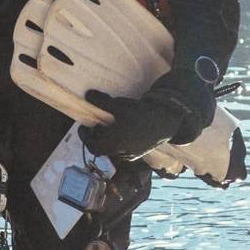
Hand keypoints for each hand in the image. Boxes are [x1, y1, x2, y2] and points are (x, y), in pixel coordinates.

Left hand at [83, 70, 211, 159]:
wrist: (164, 119)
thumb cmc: (139, 111)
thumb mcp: (117, 104)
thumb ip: (101, 101)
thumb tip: (88, 94)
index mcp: (113, 143)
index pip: (92, 146)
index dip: (86, 137)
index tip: (84, 127)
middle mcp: (121, 152)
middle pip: (101, 149)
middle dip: (96, 139)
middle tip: (96, 127)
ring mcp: (131, 155)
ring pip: (112, 151)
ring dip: (107, 141)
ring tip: (109, 127)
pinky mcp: (139, 153)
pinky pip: (123, 151)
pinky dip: (118, 143)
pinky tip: (122, 131)